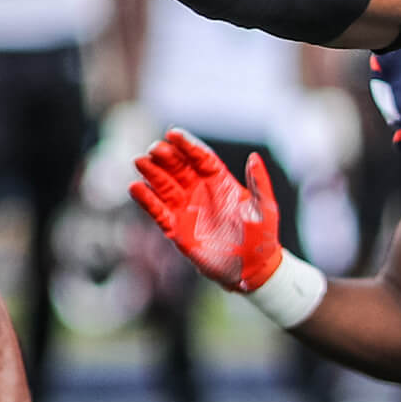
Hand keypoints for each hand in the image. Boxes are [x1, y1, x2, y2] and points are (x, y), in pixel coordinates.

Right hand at [129, 129, 283, 291]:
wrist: (252, 268)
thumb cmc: (262, 236)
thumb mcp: (265, 208)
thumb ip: (259, 182)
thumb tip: (254, 157)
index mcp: (221, 182)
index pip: (201, 158)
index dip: (187, 145)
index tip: (173, 133)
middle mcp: (201, 191)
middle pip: (179, 168)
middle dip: (166, 157)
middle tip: (154, 148)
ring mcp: (187, 209)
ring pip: (165, 186)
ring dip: (152, 174)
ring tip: (140, 161)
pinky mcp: (176, 228)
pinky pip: (158, 211)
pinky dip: (146, 200)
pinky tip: (136, 188)